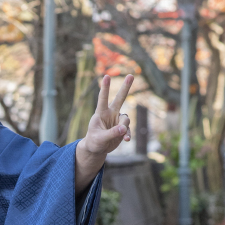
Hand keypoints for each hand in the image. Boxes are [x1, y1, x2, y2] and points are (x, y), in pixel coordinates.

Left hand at [75, 74, 132, 192]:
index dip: (105, 88)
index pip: (103, 99)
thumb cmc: (94, 142)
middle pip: (119, 99)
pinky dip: (128, 134)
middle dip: (126, 87)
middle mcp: (110, 114)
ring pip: (126, 118)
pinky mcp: (122, 128)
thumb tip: (123, 128)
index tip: (106, 76)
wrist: (96, 149)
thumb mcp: (100, 139)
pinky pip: (128, 129)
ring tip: (122, 135)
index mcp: (101, 114)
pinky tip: (127, 140)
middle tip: (131, 75)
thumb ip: (111, 133)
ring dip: (124, 127)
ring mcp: (117, 120)